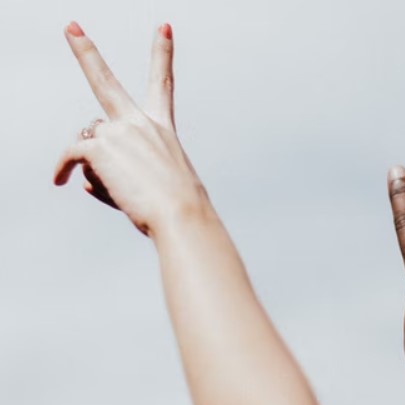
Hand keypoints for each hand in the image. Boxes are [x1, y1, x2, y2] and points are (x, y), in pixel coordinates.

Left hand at [54, 22, 209, 235]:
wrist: (182, 215)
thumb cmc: (178, 209)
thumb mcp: (156, 186)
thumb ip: (118, 175)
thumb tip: (81, 178)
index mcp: (162, 128)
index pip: (163, 84)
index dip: (163, 52)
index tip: (164, 26)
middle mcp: (140, 123)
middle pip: (106, 81)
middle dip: (86, 52)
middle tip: (71, 27)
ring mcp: (119, 132)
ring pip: (88, 142)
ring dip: (93, 166)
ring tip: (122, 190)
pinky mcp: (99, 147)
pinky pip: (70, 155)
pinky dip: (62, 168)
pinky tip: (59, 181)